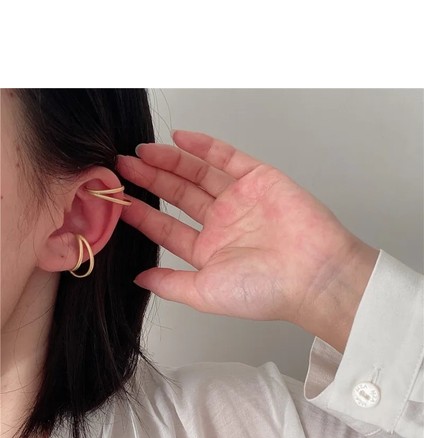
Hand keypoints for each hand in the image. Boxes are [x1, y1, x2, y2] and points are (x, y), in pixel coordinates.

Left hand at [116, 130, 371, 326]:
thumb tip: (140, 279)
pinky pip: (226, 157)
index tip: (119, 202)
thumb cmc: (265, 290)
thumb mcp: (205, 293)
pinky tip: (178, 139)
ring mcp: (241, 199)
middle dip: (150, 181)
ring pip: (197, 173)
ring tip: (141, 153)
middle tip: (121, 167)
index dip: (142, 215)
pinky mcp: (259, 179)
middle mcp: (224, 223)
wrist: (312, 273)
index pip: (167, 229)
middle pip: (179, 196)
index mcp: (210, 251)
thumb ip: (171, 284)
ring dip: (169, 162)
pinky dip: (203, 146)